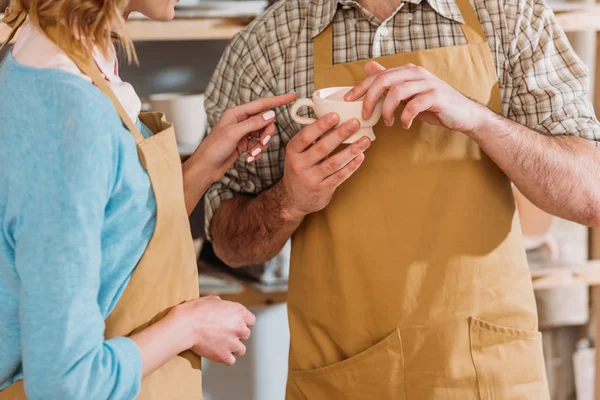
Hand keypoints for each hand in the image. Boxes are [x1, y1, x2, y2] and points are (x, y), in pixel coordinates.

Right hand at [173, 295, 255, 365]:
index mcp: (239, 312)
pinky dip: (225, 358)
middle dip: (236, 334)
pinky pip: (231, 360)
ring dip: (233, 348)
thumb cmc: (195, 311)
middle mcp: (240, 327)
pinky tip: (218, 353)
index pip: (251, 320)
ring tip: (221, 345)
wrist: (185, 325)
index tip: (236, 325)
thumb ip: (223, 305)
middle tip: (224, 334)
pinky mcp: (224, 355)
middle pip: (246, 334)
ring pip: (241, 349)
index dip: (243, 322)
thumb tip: (222, 308)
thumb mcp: (212, 300)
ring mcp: (233, 342)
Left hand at [188, 93, 296, 183]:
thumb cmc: (213, 148)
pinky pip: (258, 145)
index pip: (262, 104)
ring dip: (262, 146)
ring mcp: (243, 133)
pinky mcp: (244, 145)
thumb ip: (253, 123)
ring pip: (263, 135)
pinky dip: (257, 152)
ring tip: (253, 155)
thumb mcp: (234, 134)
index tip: (293, 96)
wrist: (205, 168)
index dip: (279, 100)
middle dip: (267, 133)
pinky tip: (249, 159)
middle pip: (266, 122)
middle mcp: (241, 121)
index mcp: (237, 113)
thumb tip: (271, 114)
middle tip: (263, 143)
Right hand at [279, 114, 370, 219]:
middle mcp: (299, 165)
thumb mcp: (297, 154)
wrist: (293, 201)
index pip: (306, 136)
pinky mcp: (323, 190)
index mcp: (292, 152)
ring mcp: (311, 179)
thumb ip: (310, 140)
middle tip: (355, 122)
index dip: (320, 125)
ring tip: (365, 140)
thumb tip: (331, 119)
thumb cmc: (299, 170)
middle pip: (322, 148)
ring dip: (351, 150)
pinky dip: (351, 166)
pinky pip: (340, 176)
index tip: (335, 115)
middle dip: (340, 134)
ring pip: (334, 163)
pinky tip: (361, 156)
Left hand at [344, 61, 488, 133]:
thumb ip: (390, 81)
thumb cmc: (433, 105)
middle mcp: (416, 73)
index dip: (360, 87)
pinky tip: (404, 125)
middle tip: (365, 115)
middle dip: (370, 99)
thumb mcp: (408, 93)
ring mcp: (428, 83)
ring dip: (387, 110)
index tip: (347, 100)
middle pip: (384, 81)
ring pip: (397, 92)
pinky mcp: (437, 96)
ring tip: (388, 122)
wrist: (463, 114)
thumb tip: (368, 67)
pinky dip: (405, 117)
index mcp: (407, 71)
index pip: (378, 75)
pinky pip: (415, 105)